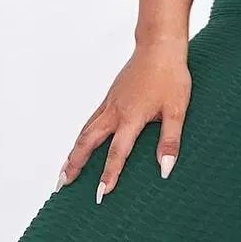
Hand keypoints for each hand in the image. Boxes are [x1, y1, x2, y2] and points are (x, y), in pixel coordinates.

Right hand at [56, 36, 191, 202]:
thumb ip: (169, 141)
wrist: (159, 47)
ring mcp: (109, 104)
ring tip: (64, 171)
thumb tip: (165, 169)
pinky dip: (81, 136)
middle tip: (63, 184)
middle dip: (75, 165)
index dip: (109, 175)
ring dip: (73, 152)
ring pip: (85, 131)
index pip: (117, 153)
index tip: (101, 194)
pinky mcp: (109, 98)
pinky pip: (90, 121)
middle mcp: (114, 112)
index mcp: (131, 117)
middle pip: (87, 142)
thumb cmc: (170, 76)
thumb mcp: (177, 110)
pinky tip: (81, 144)